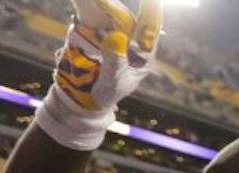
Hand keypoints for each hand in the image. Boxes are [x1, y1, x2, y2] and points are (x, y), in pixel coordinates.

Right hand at [37, 0, 159, 150]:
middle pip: (127, 18)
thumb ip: (114, 60)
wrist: (86, 98)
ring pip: (111, 16)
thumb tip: (116, 36)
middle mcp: (130, 41)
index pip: (150, 29)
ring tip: (96, 1)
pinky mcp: (94, 34)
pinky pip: (95, 18)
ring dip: (104, 6)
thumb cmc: (107, 94)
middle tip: (101, 0)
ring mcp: (112, 36)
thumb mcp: (112, 81)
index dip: (152, 11)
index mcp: (143, 53)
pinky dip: (91, 8)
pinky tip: (90, 3)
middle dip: (115, 7)